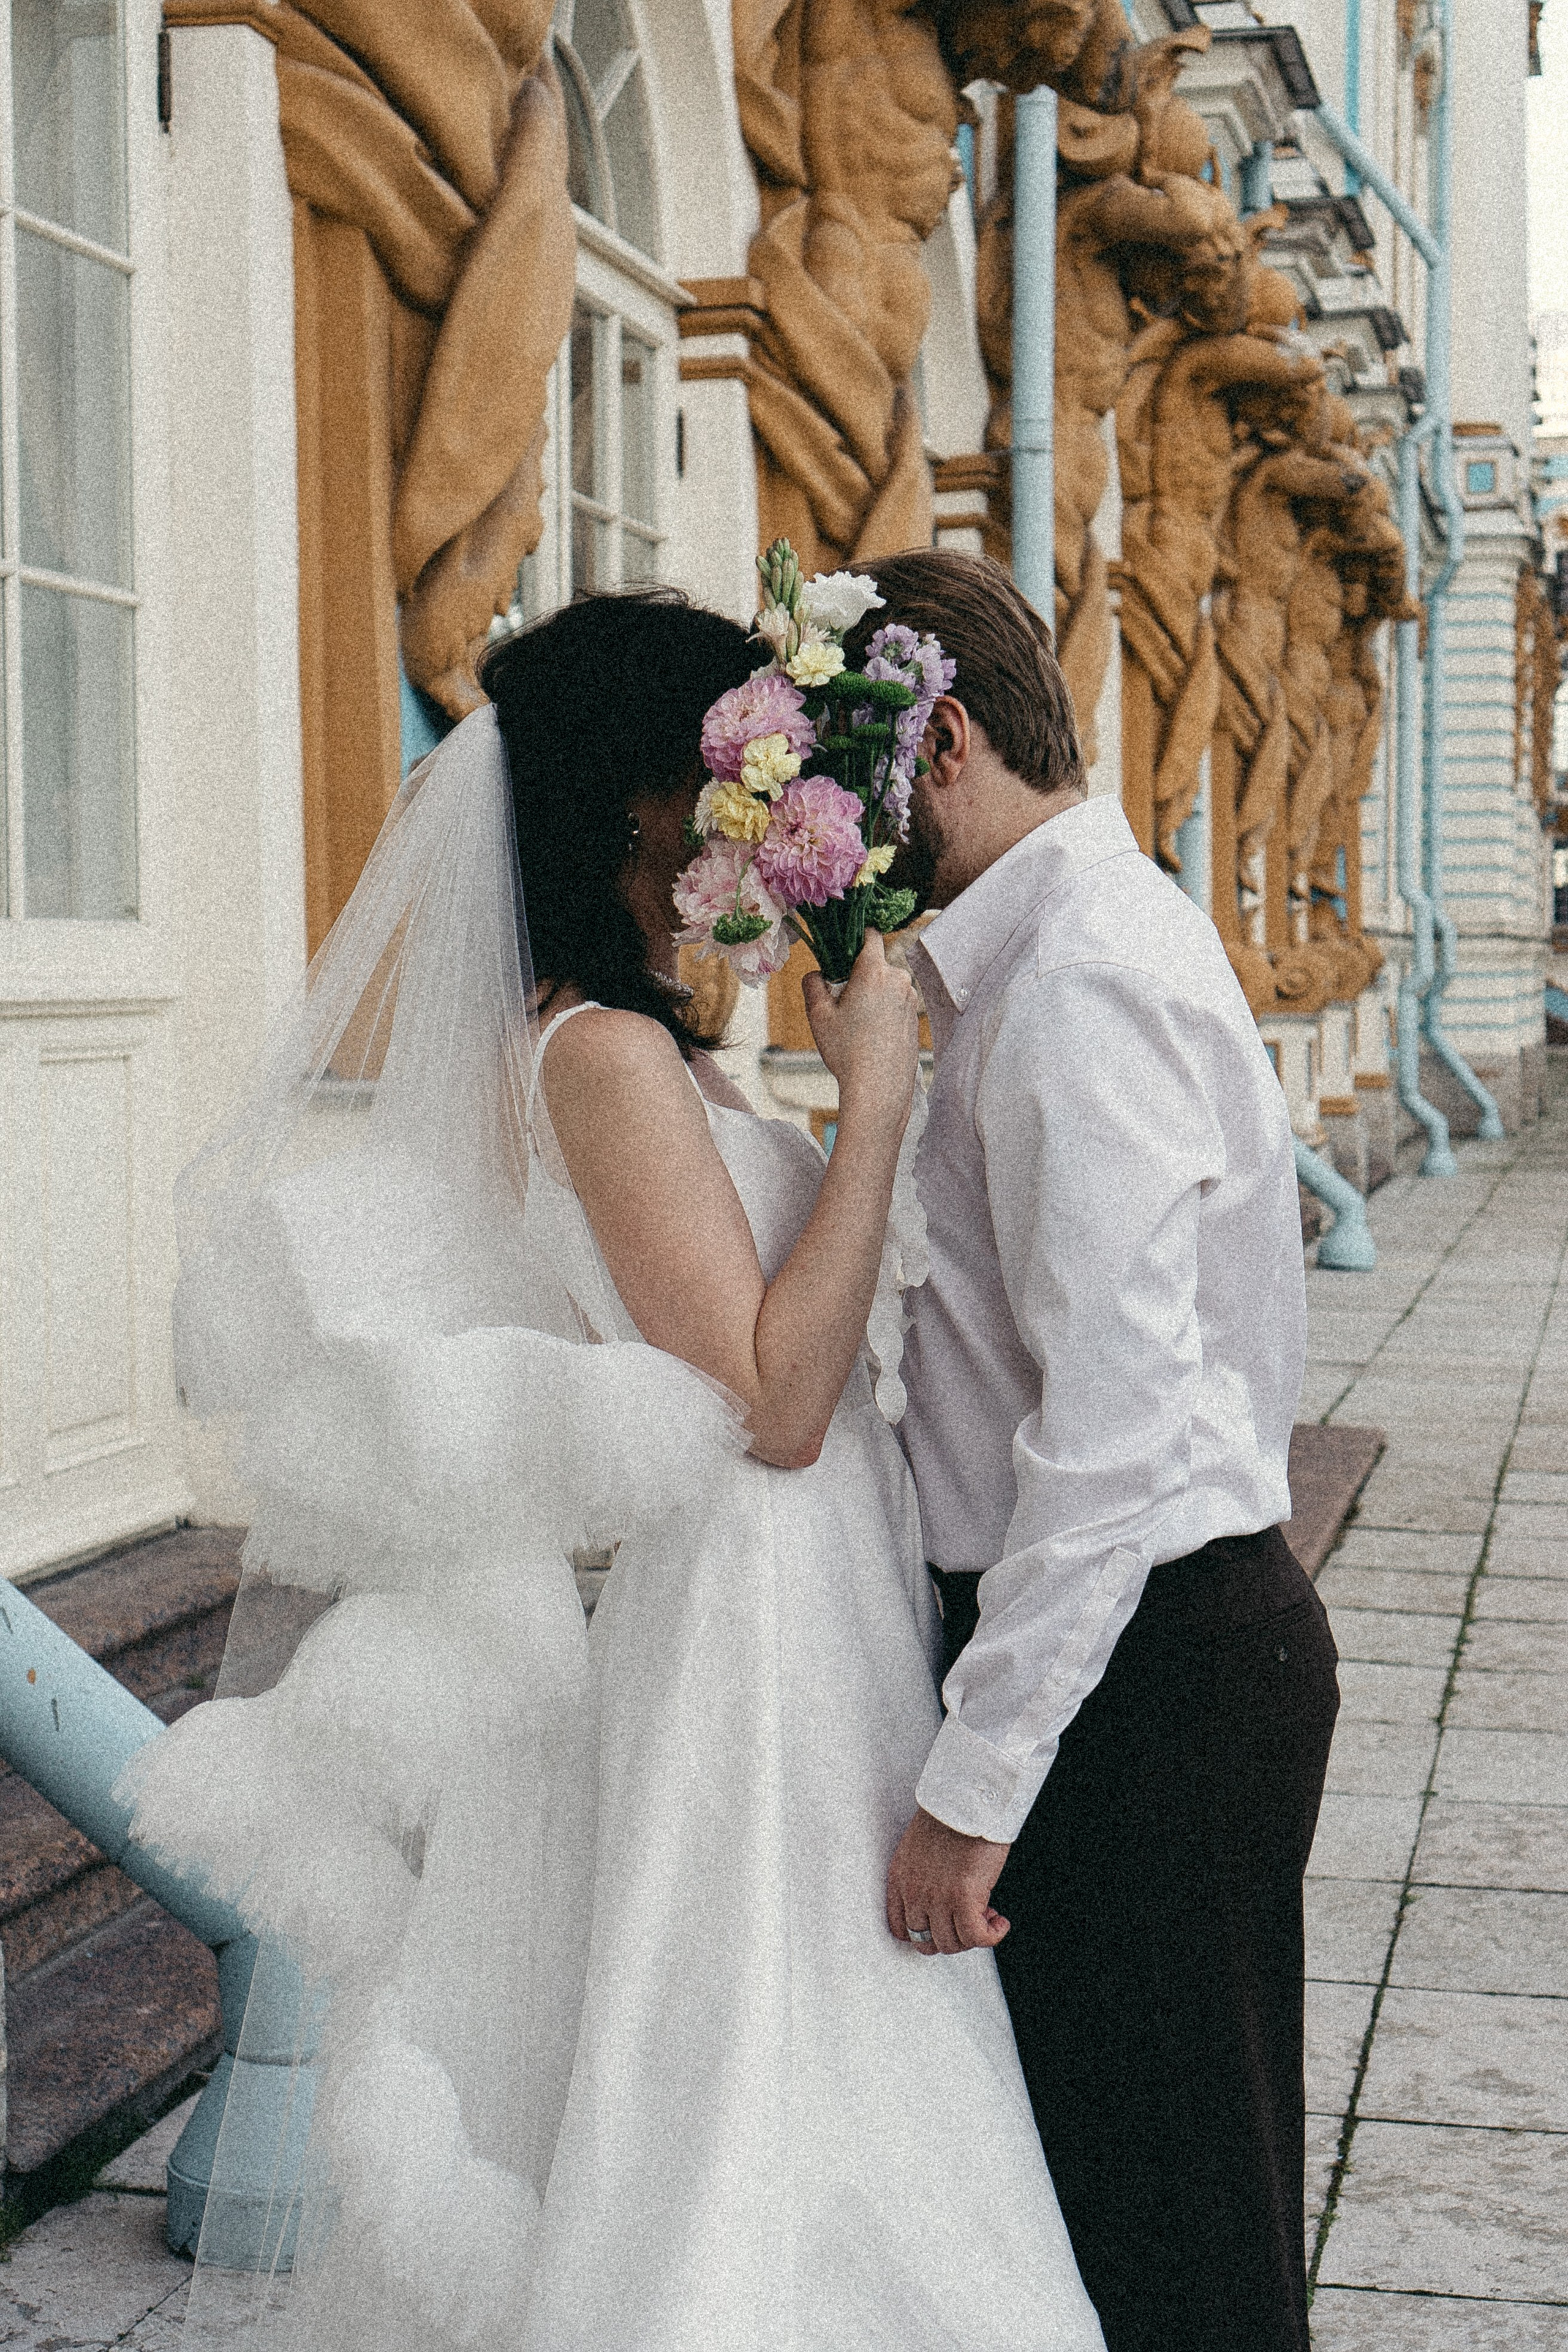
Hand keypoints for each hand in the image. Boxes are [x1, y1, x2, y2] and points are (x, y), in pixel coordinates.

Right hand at [803, 932, 918, 1132]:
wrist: (879, 1088)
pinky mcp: (916, 1018)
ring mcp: (911, 999)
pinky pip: (896, 1004)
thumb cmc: (847, 1051)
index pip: (870, 935)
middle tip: (842, 1002)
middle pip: (876, 964)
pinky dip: (884, 1012)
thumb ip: (813, 984)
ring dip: (872, 995)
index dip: (854, 938)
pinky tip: (871, 1037)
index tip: (842, 954)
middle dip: (859, 976)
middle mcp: (898, 979)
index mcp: (874, 971)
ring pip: (887, 985)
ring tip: (856, 1025)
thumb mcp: (818, 1015)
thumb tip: (816, 974)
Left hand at [886, 1808, 1010, 1955]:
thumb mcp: (921, 1849)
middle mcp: (914, 1892)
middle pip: (925, 1942)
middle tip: (969, 1920)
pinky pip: (976, 1937)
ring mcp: (936, 1898)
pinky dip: (991, 1936)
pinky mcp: (963, 1898)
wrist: (967, 1798)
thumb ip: (923, 1877)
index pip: (900, 1928)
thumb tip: (942, 1902)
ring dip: (972, 1936)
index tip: (944, 1925)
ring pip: (951, 1944)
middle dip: (950, 1937)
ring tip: (988, 1915)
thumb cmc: (951, 1815)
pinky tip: (1000, 1922)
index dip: (926, 1934)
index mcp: (899, 1878)